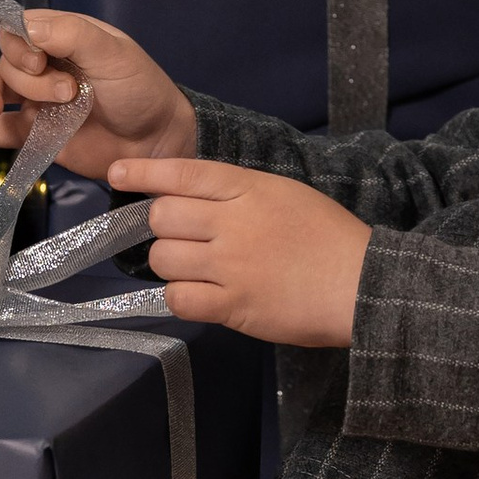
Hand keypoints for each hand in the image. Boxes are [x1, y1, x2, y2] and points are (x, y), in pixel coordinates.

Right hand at [0, 5, 197, 182]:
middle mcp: (45, 65)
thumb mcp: (114, 54)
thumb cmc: (141, 90)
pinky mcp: (34, 135)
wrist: (158, 143)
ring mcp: (37, 101)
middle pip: (5, 62)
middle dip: (26, 79)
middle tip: (65, 95)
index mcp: (63, 37)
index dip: (19, 44)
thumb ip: (71, 35)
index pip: (18, 29)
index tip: (40, 60)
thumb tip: (24, 26)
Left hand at [107, 156, 370, 348]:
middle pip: (162, 216)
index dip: (143, 172)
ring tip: (194, 269)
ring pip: (164, 258)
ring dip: (171, 263)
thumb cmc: (329, 237)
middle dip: (162, 226)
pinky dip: (181, 296)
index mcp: (249, 188)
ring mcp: (231, 266)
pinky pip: (179, 299)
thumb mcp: (286, 194)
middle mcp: (233, 223)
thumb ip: (240, 192)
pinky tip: (199, 295)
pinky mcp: (233, 306)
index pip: (182, 173)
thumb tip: (192, 198)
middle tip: (179, 237)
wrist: (361, 284)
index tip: (117, 174)